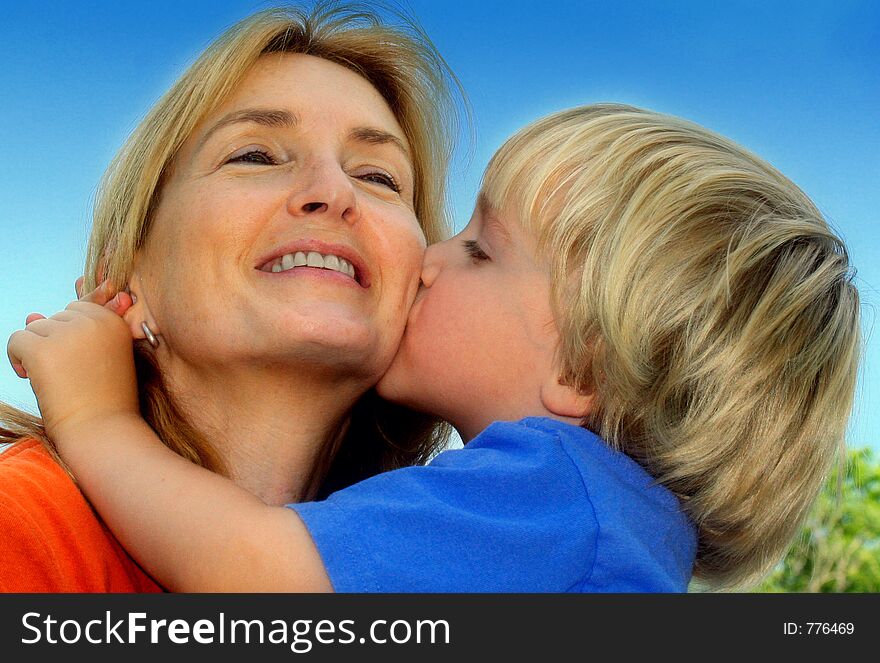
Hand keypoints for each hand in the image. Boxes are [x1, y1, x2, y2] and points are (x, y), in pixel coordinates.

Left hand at [6, 282, 139, 442]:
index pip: (78, 309)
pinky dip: (17, 359)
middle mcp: (94, 322)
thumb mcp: (99, 359)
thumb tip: (30, 315)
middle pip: (55, 318)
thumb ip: (72, 332)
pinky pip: (16, 340)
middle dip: (54, 343)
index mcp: (114, 323)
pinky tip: (31, 378)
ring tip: (56, 380)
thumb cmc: (105, 401)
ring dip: (37, 352)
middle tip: (70, 374)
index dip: (72, 336)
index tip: (81, 362)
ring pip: (34, 328)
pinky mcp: (43, 350)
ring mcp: (68, 334)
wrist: (103, 431)